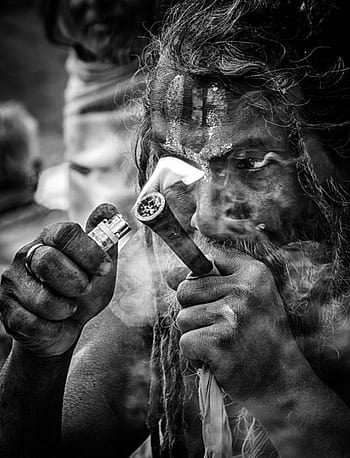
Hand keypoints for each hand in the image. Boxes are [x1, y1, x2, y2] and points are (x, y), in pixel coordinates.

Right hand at [0, 204, 117, 356]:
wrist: (66, 327)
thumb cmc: (84, 292)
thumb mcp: (100, 266)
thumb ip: (105, 239)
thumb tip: (108, 208)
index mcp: (50, 239)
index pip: (65, 232)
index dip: (89, 252)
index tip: (104, 268)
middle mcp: (27, 255)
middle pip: (49, 260)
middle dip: (76, 282)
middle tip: (83, 290)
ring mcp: (12, 282)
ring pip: (43, 298)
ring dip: (66, 310)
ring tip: (68, 309)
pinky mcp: (6, 310)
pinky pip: (34, 324)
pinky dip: (54, 329)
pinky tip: (54, 324)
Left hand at [172, 247, 300, 401]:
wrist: (281, 381)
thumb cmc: (259, 337)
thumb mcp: (247, 298)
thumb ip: (210, 280)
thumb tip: (169, 275)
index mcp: (253, 272)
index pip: (204, 260)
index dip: (199, 281)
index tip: (213, 299)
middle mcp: (244, 289)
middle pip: (185, 290)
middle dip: (193, 312)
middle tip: (220, 328)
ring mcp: (232, 315)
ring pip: (183, 318)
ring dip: (195, 336)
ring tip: (222, 345)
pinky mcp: (219, 342)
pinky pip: (185, 342)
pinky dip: (195, 356)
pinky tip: (218, 360)